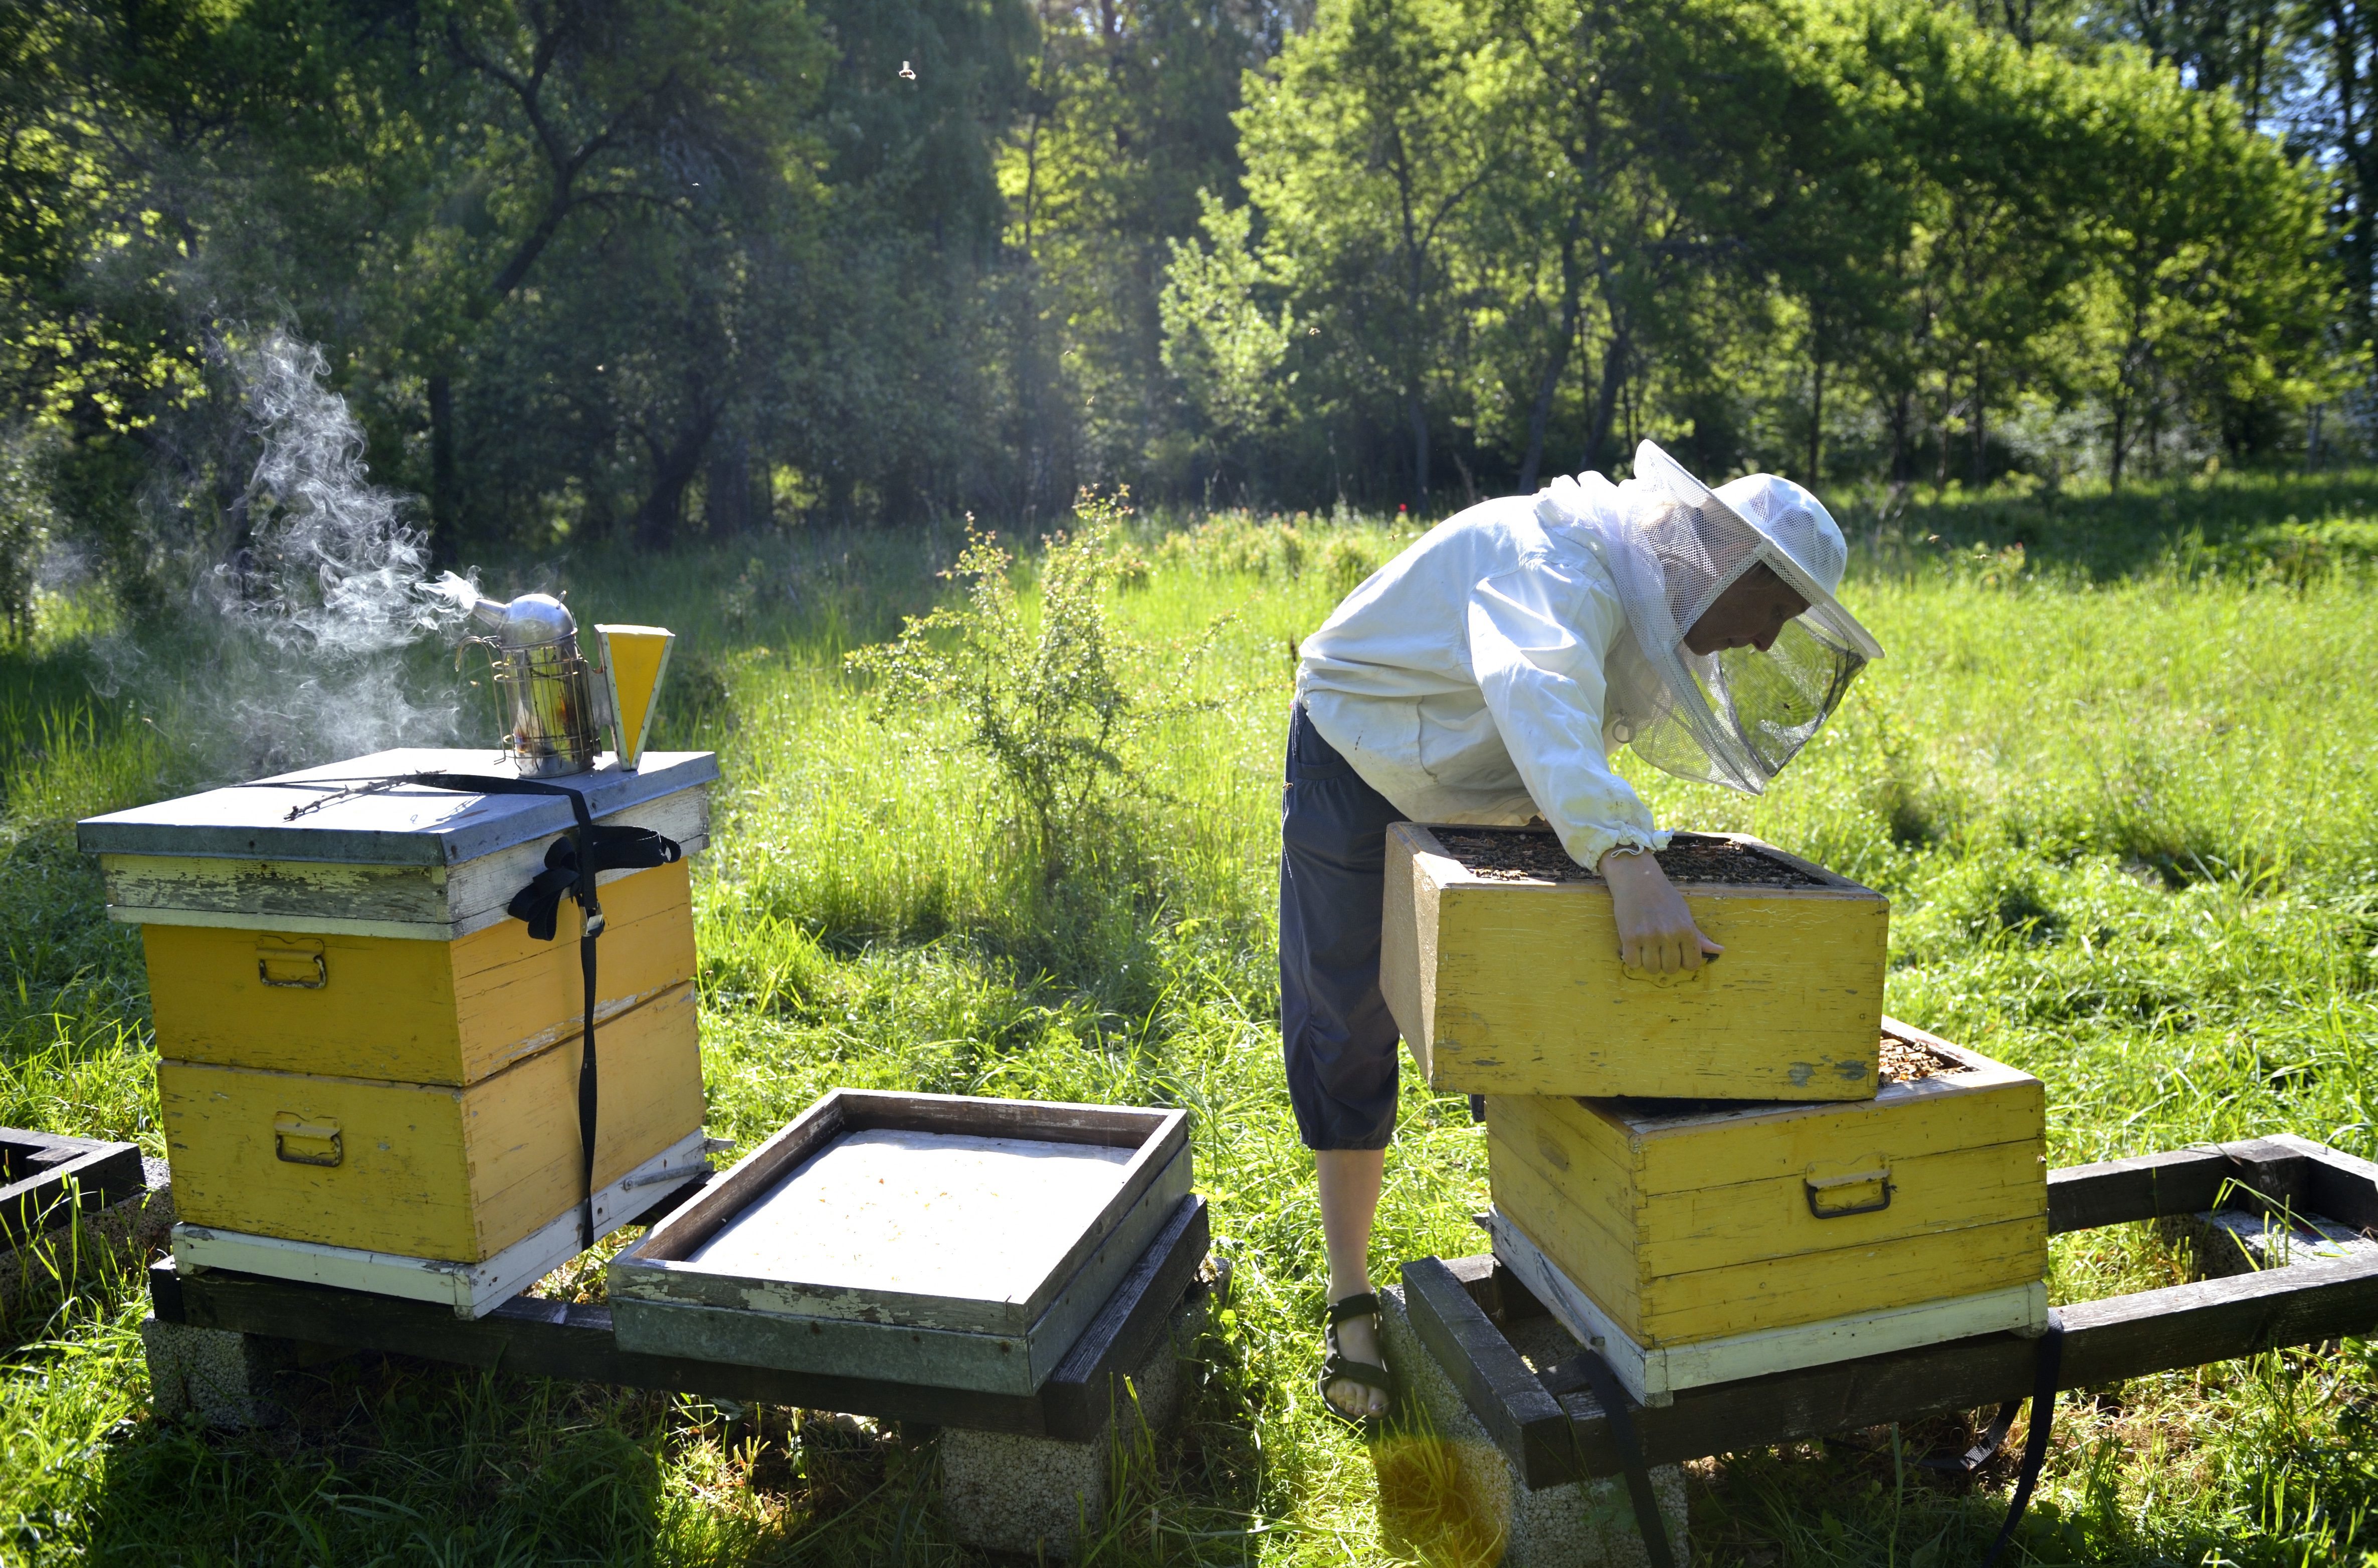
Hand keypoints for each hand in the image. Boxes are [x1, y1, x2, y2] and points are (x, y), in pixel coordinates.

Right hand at [1600, 849, 1723, 972]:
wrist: (1637, 879)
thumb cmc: (1663, 896)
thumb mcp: (1685, 913)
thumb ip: (1699, 936)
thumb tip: (1720, 951)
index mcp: (1686, 930)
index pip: (1692, 964)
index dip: (1683, 961)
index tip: (1676, 953)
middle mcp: (1669, 935)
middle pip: (1671, 969)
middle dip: (1665, 962)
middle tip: (1658, 948)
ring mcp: (1648, 937)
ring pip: (1652, 968)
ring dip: (1648, 962)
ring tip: (1646, 947)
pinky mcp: (1629, 937)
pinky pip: (1633, 963)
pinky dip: (1632, 959)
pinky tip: (1634, 946)